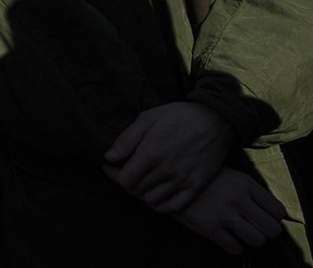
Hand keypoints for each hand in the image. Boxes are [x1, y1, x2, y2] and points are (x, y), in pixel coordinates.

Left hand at [104, 101, 232, 211]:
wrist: (214, 120)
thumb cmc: (177, 116)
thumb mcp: (146, 118)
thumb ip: (126, 140)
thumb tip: (109, 157)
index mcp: (151, 153)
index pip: (124, 179)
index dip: (114, 175)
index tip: (111, 166)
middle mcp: (167, 171)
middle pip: (137, 190)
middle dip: (126, 182)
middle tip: (125, 171)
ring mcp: (183, 181)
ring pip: (152, 200)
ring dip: (141, 193)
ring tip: (140, 180)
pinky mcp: (197, 187)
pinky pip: (174, 207)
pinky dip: (160, 205)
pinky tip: (155, 193)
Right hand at [171, 168, 284, 254]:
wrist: (166, 177)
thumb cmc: (203, 177)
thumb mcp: (229, 175)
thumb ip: (250, 191)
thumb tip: (269, 211)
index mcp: (245, 184)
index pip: (278, 211)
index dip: (273, 217)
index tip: (263, 216)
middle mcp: (238, 199)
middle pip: (272, 230)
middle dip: (266, 232)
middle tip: (254, 227)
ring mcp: (224, 214)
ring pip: (257, 241)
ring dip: (251, 240)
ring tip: (241, 233)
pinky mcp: (209, 227)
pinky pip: (235, 248)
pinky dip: (234, 246)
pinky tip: (226, 237)